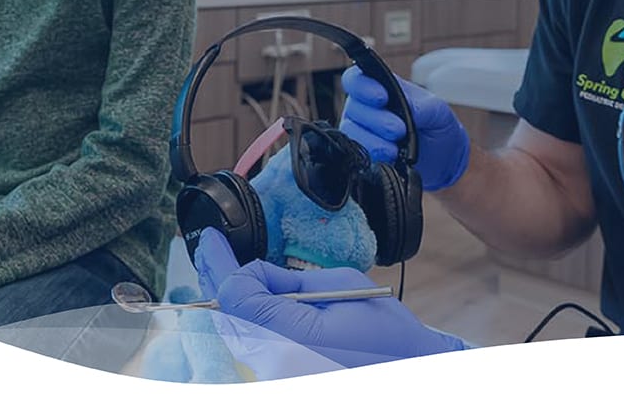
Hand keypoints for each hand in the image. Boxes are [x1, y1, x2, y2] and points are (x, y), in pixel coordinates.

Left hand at [192, 228, 463, 368]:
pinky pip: (249, 357)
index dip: (221, 264)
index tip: (210, 241)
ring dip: (231, 309)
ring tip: (234, 279)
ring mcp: (275, 380)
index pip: (236, 296)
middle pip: (226, 319)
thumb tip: (253, 274)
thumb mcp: (341, 288)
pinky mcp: (280, 383)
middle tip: (215, 254)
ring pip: (233, 339)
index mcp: (290, 340)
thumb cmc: (388, 334)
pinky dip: (243, 331)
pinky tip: (251, 309)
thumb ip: (288, 281)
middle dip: (222, 285)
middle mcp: (274, 368)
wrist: (412, 372)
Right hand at [340, 66, 469, 190]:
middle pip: (354, 106)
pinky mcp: (362, 152)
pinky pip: (356, 152)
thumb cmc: (437, 128)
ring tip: (394, 149)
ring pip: (352, 131)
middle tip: (398, 130)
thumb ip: (422, 105)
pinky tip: (389, 158)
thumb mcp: (438, 112)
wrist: (443, 161)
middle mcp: (365, 107)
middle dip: (376, 119)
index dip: (363, 87)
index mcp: (381, 87)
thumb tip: (407, 106)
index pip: (356, 79)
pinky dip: (372, 155)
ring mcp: (361, 130)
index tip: (381, 98)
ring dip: (373, 141)